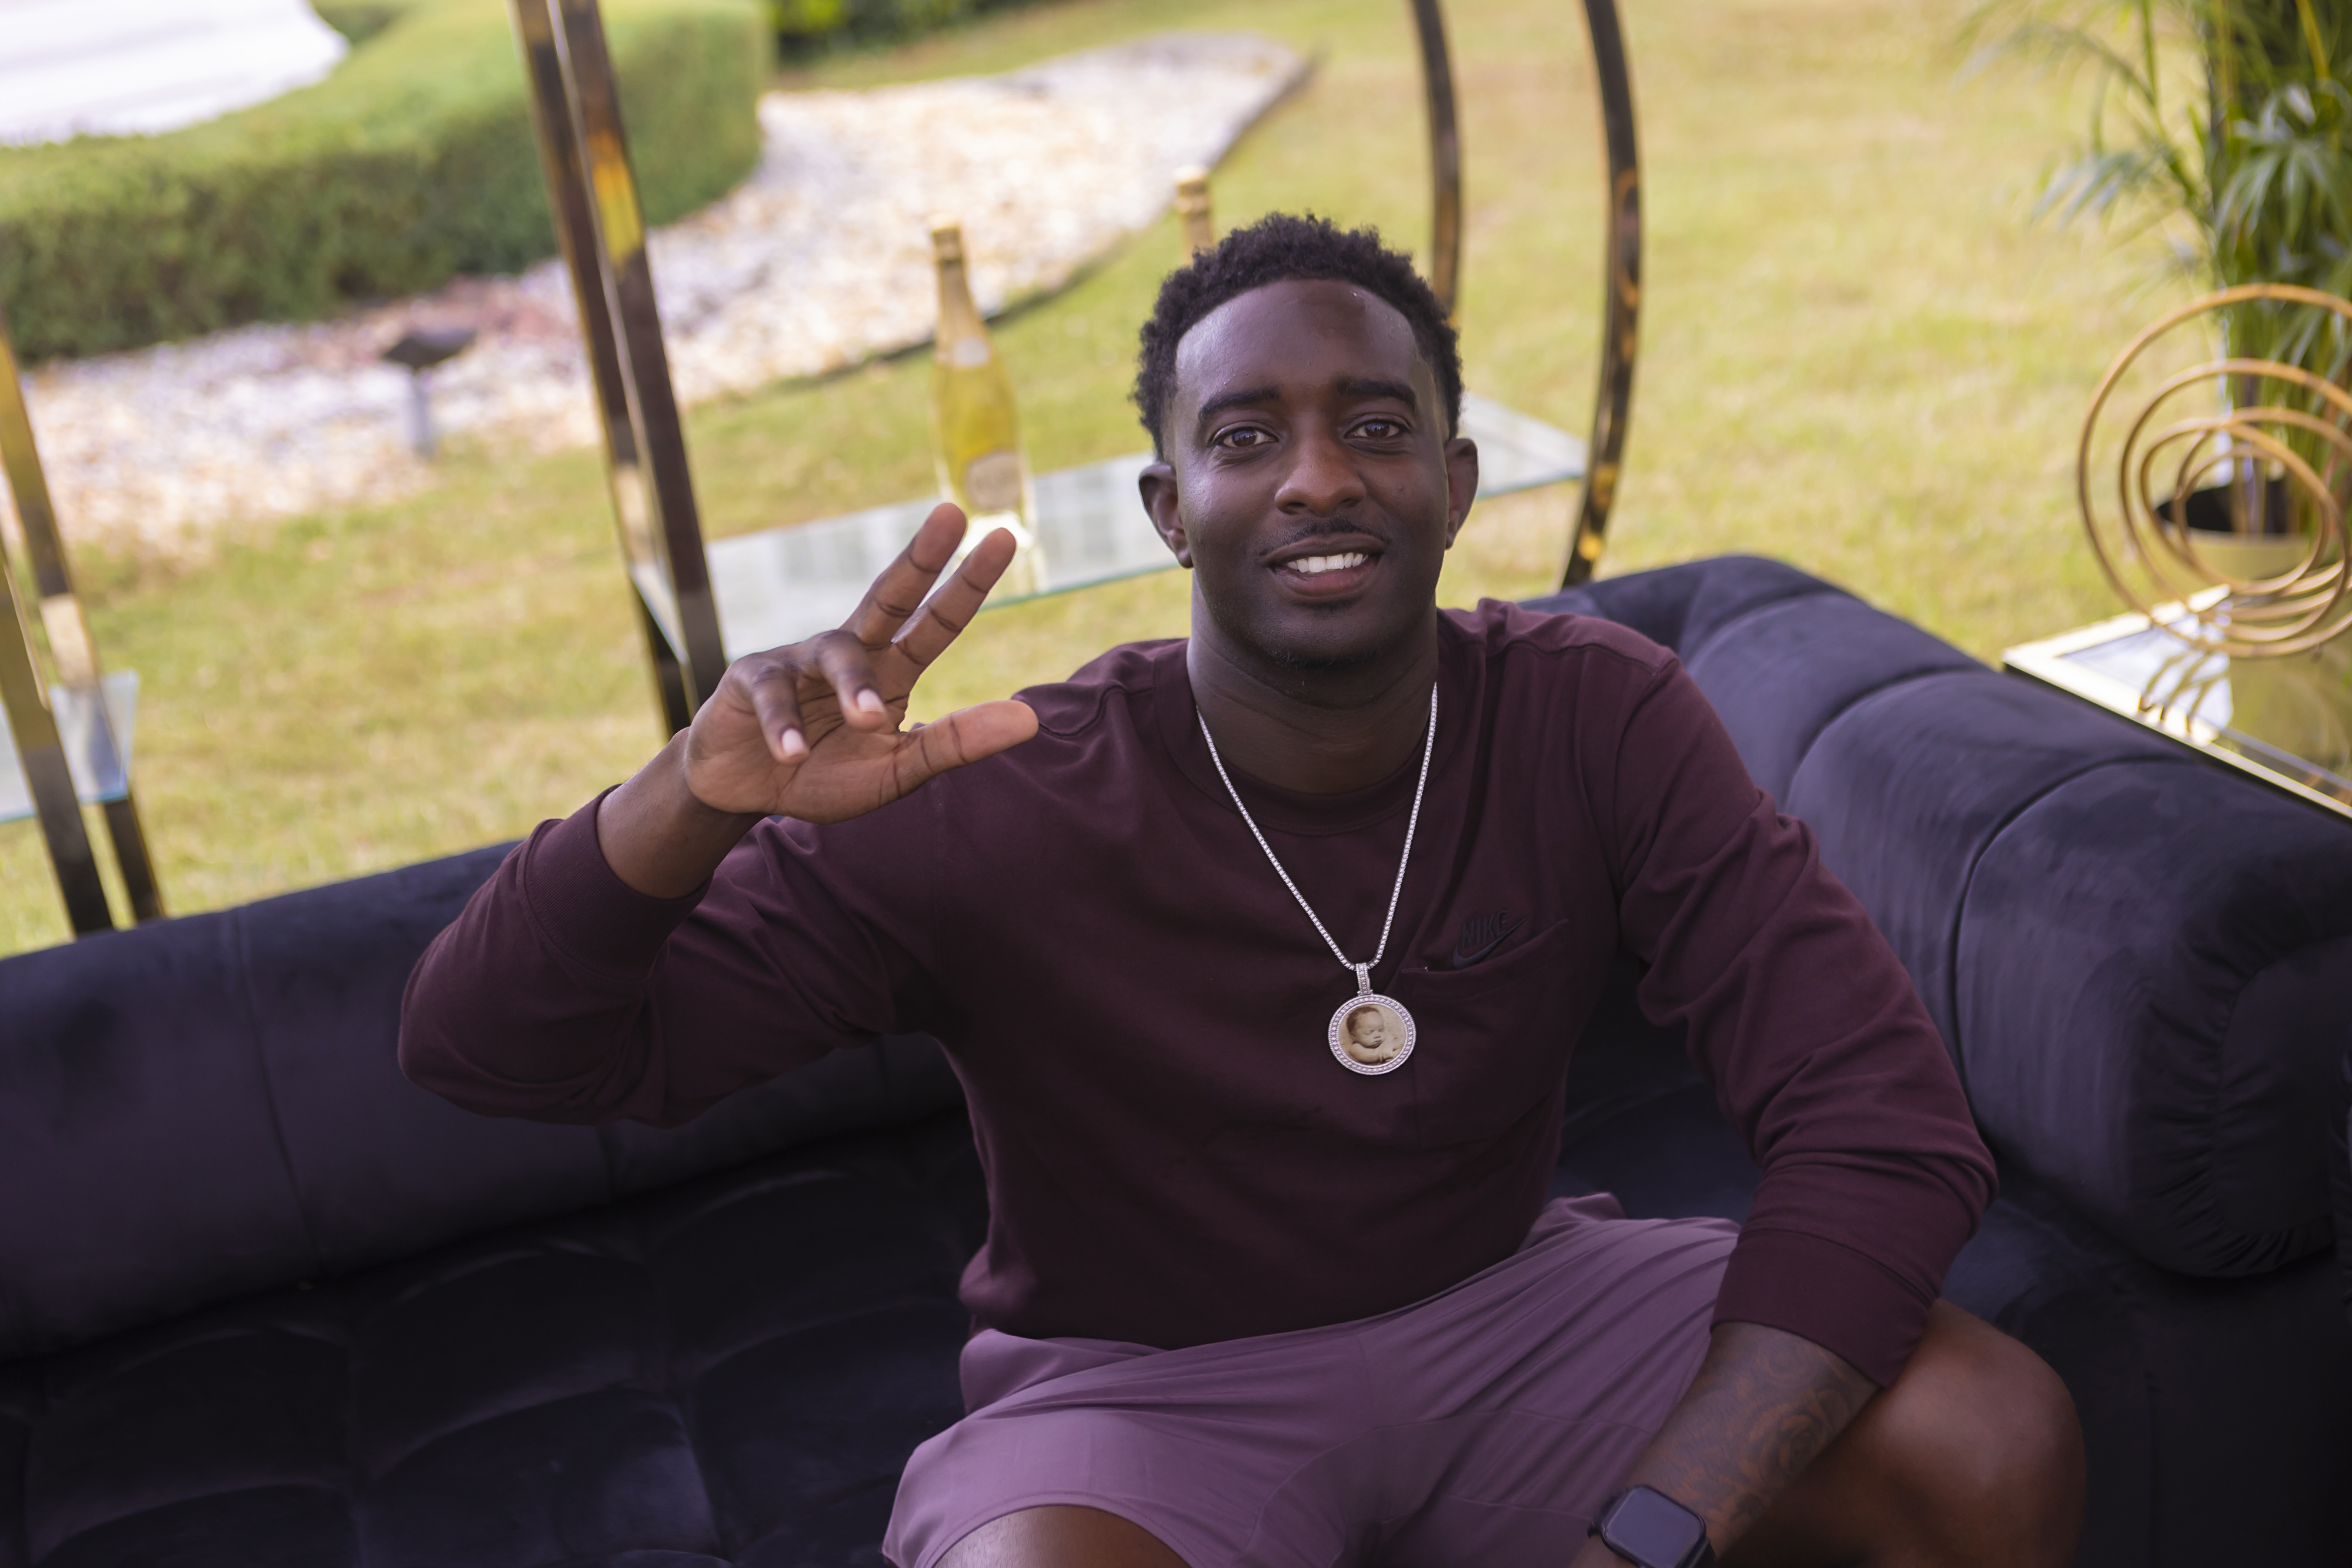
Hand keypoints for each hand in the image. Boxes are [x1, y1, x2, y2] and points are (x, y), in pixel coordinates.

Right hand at [683, 503, 1039, 820]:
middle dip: (922, 555)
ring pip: (837, 654)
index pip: (938, 622)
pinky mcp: (752, 680)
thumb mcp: (897, 768)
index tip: (1007, 537)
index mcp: (891, 670)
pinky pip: (775, 697)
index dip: (970, 583)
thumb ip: (955, 743)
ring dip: (856, 687)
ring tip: (870, 721)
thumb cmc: (825, 773)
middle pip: (890, 594)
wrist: (744, 791)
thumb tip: (1031, 719)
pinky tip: (791, 756)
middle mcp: (850, 651)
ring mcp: (799, 660)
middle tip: (953, 513)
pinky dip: (785, 728)